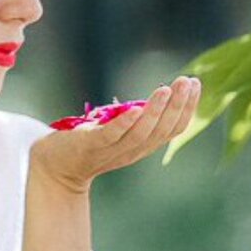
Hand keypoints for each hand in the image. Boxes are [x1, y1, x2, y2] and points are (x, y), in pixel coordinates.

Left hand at [30, 76, 201, 193]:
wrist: (54, 168)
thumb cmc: (87, 144)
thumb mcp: (118, 132)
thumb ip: (136, 119)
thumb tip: (159, 94)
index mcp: (142, 146)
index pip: (173, 129)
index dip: (187, 108)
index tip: (196, 84)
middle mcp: (132, 151)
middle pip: (162, 130)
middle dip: (178, 105)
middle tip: (188, 81)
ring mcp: (111, 149)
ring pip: (141, 133)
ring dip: (156, 111)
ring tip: (166, 89)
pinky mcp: (90, 145)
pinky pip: (112, 135)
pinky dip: (125, 123)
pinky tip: (136, 108)